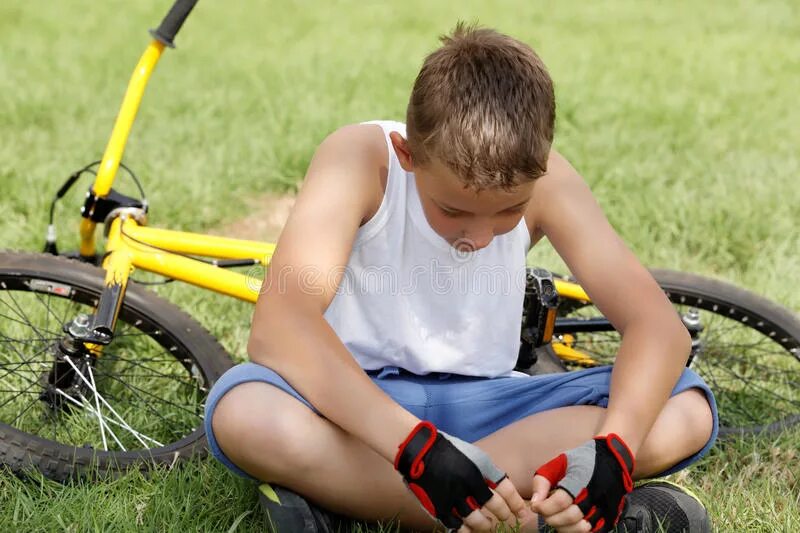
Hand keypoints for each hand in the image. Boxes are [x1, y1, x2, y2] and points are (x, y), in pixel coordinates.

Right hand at [395, 421, 528, 530]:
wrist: (419, 451)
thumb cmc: (449, 451)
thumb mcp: (473, 455)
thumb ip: (489, 472)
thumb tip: (503, 490)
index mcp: (480, 469)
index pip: (506, 490)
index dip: (515, 503)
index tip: (521, 512)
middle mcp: (469, 484)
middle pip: (495, 507)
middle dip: (504, 515)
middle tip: (506, 519)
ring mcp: (454, 498)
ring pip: (478, 521)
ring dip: (486, 525)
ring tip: (488, 525)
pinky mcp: (440, 508)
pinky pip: (457, 527)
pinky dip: (466, 531)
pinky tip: (470, 530)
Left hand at [530, 434, 633, 532]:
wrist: (614, 460)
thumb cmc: (582, 460)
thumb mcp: (560, 463)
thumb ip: (543, 481)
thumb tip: (534, 502)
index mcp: (582, 478)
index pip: (560, 501)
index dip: (544, 507)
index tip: (536, 507)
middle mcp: (595, 494)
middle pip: (570, 517)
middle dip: (551, 518)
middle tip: (545, 513)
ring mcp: (605, 507)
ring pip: (581, 528)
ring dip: (563, 527)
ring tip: (556, 518)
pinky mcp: (611, 516)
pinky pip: (592, 532)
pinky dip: (577, 531)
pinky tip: (569, 523)